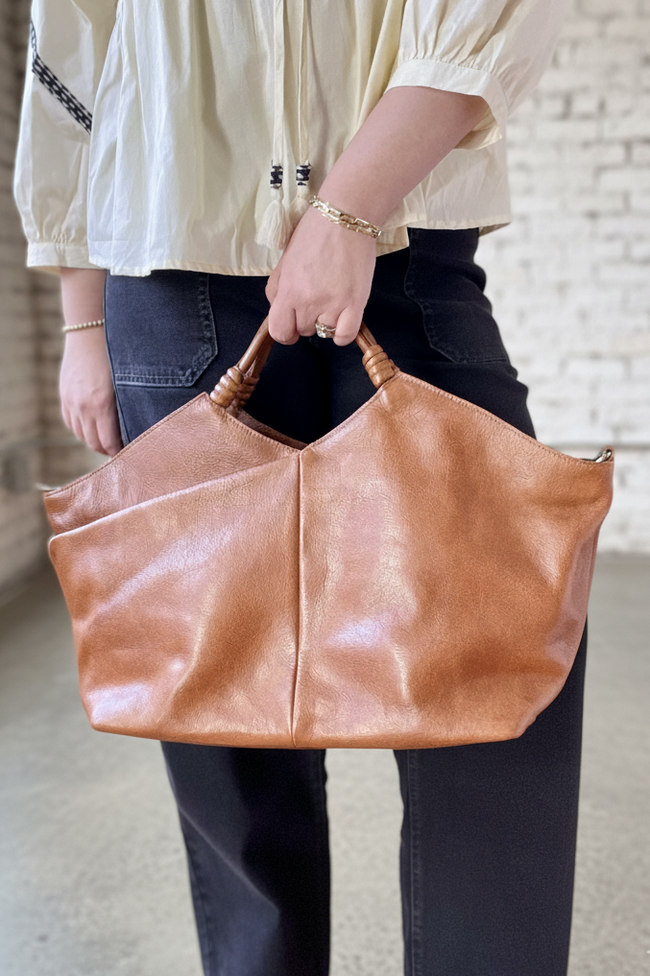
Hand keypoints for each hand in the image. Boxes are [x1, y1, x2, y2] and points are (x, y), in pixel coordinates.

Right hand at [59, 327, 121, 455]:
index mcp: (102, 404)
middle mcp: (83, 406)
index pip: (108, 443)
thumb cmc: (116, 356)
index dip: (119, 452)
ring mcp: (71, 401)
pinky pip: (70, 422)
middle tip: (121, 450)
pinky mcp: (64, 395)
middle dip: (107, 449)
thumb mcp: (126, 383)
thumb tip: (135, 430)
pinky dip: (81, 429)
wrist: (89, 332)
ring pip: (81, 435)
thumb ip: (127, 408)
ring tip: (108, 439)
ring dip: (94, 440)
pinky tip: (92, 427)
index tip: (130, 452)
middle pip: (93, 443)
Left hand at [265, 204, 376, 345]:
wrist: (344, 217)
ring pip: (326, 332)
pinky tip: (343, 319)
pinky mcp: (355, 304)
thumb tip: (277, 309)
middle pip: (304, 331)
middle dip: (308, 319)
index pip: (280, 332)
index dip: (286, 332)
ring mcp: (333, 305)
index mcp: (288, 291)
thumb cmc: (313, 234)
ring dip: (328, 320)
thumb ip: (277, 288)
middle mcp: (308, 302)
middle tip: (317, 298)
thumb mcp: (284, 261)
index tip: (292, 326)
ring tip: (333, 297)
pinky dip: (343, 333)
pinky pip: (346, 336)